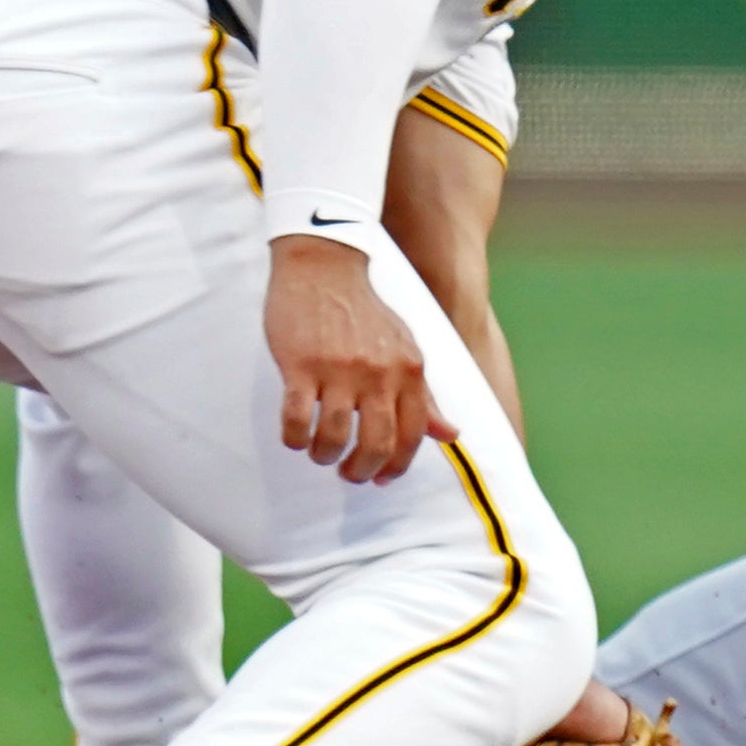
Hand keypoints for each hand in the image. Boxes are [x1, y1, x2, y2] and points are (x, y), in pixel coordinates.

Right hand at [265, 235, 455, 484]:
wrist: (325, 266)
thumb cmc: (365, 313)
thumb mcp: (405, 350)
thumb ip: (426, 396)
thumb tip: (451, 435)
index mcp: (409, 371)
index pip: (412, 436)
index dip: (396, 467)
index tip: (380, 479)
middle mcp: (379, 373)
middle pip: (376, 445)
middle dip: (361, 471)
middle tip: (348, 473)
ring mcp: (339, 369)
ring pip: (335, 437)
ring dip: (325, 456)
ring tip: (320, 453)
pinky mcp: (302, 365)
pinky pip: (298, 419)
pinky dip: (295, 439)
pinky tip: (295, 437)